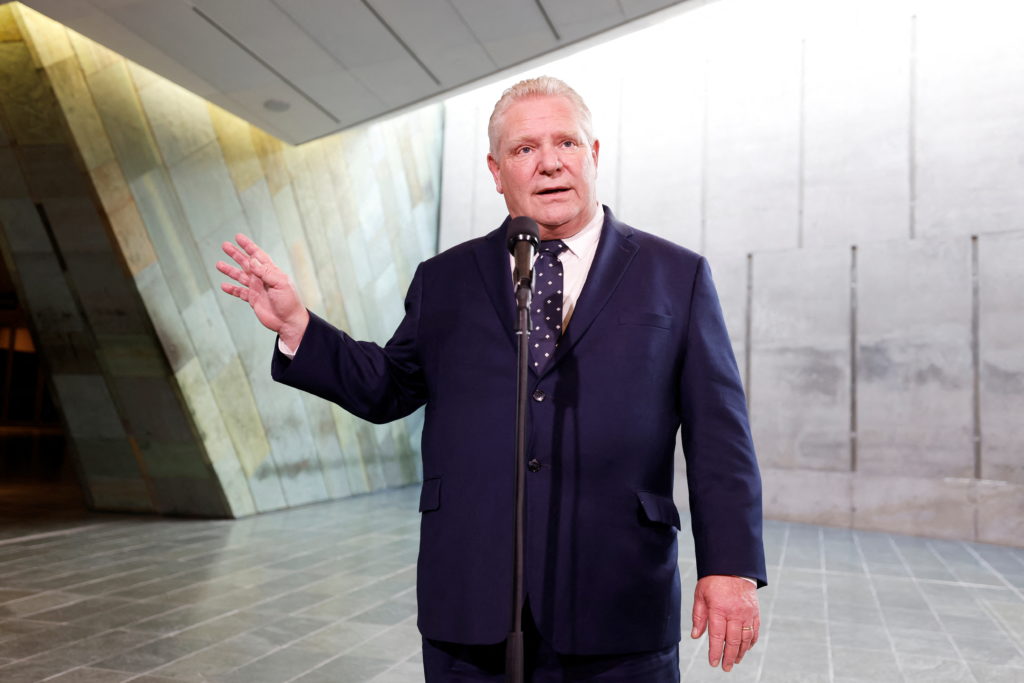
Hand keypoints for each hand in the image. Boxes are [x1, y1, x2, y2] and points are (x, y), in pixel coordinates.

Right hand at [217, 233, 308, 348]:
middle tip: (224, 245)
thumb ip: (265, 272)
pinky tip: (224, 285)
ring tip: (218, 264)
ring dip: (230, 270)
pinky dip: (232, 289)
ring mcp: (257, 289)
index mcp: (271, 271)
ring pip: (240, 276)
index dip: (248, 246)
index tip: (238, 237)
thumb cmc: (289, 302)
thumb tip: (252, 259)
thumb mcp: (280, 284)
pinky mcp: (253, 300)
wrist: (289, 322)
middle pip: (246, 263)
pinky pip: (240, 292)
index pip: (257, 255)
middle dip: (236, 254)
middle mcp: (263, 278)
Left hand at [691, 575, 759, 671]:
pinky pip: (754, 630)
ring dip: (740, 652)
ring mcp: (747, 613)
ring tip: (734, 661)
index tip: (713, 662)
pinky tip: (745, 648)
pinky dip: (751, 642)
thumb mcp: (700, 595)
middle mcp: (735, 612)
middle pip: (733, 641)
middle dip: (728, 657)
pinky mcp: (755, 611)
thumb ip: (699, 616)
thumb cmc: (713, 580)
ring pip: (745, 638)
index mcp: (719, 609)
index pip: (717, 636)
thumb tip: (695, 635)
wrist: (733, 566)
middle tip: (725, 667)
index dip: (715, 651)